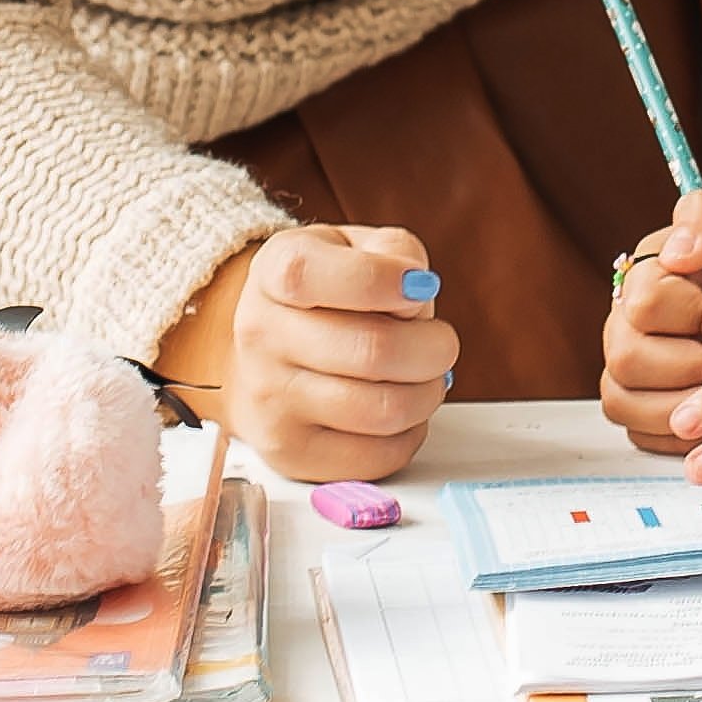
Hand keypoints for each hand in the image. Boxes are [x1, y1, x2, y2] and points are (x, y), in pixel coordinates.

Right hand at [160, 224, 459, 482]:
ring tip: (424, 376)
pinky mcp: (290, 453)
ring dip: (427, 392)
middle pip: (373, 351)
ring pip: (383, 410)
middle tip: (440, 342)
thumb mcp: (354, 246)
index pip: (311, 275)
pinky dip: (410, 432)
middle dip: (434, 347)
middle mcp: (261, 336)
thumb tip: (416, 290)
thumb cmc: (327, 293)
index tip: (421, 287)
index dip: (382, 281)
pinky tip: (399, 406)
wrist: (265, 354)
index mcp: (276, 271)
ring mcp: (269, 401)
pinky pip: (378, 456)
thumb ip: (394, 251)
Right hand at [600, 191, 701, 454]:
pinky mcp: (644, 410)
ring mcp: (631, 368)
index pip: (647, 304)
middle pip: (628, 358)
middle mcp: (627, 321)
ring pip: (625, 401)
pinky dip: (686, 434)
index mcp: (649, 271)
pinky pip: (640, 434)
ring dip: (694, 403)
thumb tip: (674, 252)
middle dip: (700, 365)